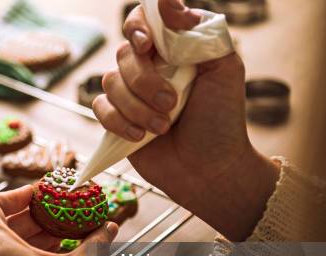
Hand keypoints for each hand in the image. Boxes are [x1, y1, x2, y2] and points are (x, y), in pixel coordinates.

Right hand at [94, 0, 278, 240]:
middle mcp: (150, 65)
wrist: (208, 169)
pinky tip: (140, 137)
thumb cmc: (221, 120)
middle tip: (171, 104)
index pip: (145, 19)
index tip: (147, 44)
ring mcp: (131, 92)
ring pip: (110, 81)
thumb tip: (168, 4)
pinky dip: (119, 122)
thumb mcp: (225, 69)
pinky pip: (100, 107)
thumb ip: (200, 33)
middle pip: (124, 53)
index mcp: (175, 47)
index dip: (138, 26)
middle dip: (145, 81)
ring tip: (163, 127)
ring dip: (137, 107)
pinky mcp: (116, 118)